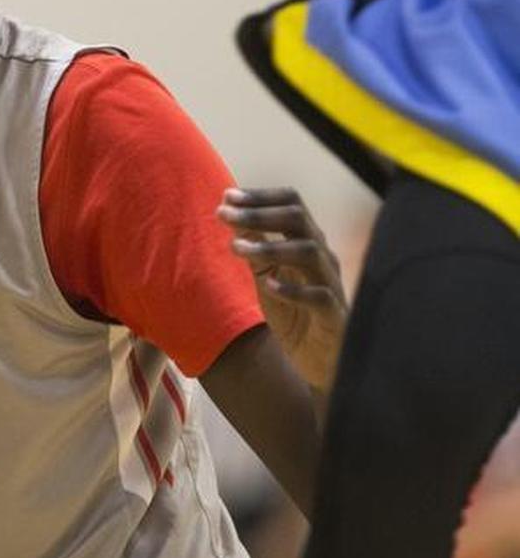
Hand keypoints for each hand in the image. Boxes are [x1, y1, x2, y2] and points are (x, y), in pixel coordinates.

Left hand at [218, 187, 346, 393]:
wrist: (318, 362)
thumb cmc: (294, 314)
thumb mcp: (267, 278)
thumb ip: (255, 249)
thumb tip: (232, 214)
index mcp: (307, 241)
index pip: (291, 204)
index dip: (260, 197)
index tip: (226, 196)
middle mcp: (322, 256)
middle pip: (298, 219)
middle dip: (258, 213)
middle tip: (223, 213)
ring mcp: (330, 284)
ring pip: (309, 251)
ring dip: (269, 246)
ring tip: (236, 248)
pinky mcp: (334, 315)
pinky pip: (320, 296)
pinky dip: (294, 289)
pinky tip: (268, 286)